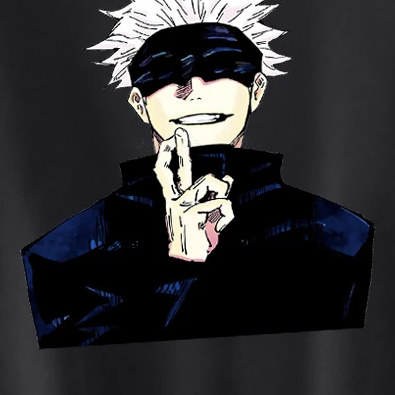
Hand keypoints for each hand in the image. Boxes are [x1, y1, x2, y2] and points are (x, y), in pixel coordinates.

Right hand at [154, 126, 233, 261]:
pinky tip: (219, 228)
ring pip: (210, 181)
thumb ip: (215, 197)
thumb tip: (229, 178)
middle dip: (178, 148)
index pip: (165, 175)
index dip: (166, 156)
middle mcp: (173, 202)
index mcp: (174, 201)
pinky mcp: (191, 213)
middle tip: (179, 130)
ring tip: (220, 212)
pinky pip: (221, 202)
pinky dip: (227, 215)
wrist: (189, 264)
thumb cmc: (197, 242)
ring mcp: (180, 207)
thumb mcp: (206, 216)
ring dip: (222, 192)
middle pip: (174, 170)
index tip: (168, 139)